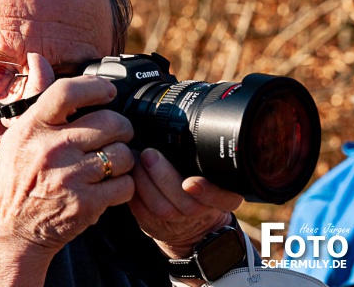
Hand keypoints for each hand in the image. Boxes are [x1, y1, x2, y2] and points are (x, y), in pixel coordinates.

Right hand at [0, 53, 135, 284]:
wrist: (12, 234)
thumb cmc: (16, 182)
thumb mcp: (16, 136)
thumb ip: (34, 98)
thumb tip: (37, 60)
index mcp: (32, 128)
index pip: (68, 91)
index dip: (96, 87)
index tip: (108, 92)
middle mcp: (50, 148)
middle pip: (109, 122)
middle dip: (122, 128)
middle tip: (118, 135)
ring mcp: (69, 176)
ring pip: (123, 154)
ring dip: (125, 159)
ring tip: (112, 164)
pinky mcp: (85, 204)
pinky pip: (125, 185)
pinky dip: (124, 186)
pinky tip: (110, 187)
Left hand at [128, 148, 242, 259]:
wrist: (189, 223)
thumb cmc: (198, 187)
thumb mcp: (212, 172)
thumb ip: (207, 157)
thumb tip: (185, 127)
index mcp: (224, 198)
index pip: (224, 199)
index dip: (208, 192)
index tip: (191, 183)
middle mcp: (202, 214)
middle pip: (186, 203)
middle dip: (163, 176)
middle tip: (149, 154)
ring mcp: (178, 224)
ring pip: (161, 208)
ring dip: (144, 182)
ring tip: (135, 160)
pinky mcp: (155, 227)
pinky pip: (142, 213)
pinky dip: (134, 193)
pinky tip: (129, 175)